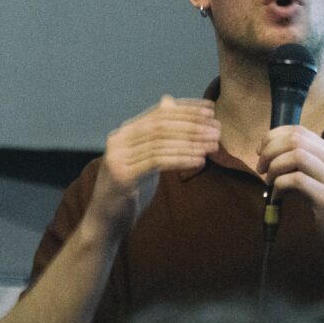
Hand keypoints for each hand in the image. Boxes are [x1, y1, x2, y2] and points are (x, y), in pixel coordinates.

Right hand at [89, 96, 218, 229]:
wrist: (107, 222)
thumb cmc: (131, 190)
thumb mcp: (146, 158)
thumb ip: (157, 134)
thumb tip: (168, 100)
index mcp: (124, 133)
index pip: (158, 113)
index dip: (186, 109)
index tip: (211, 109)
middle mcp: (118, 141)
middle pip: (160, 126)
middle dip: (192, 125)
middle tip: (217, 129)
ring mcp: (117, 158)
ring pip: (160, 143)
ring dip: (191, 143)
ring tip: (213, 145)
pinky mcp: (122, 176)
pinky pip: (157, 162)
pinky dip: (180, 159)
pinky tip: (199, 161)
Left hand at [257, 126, 323, 251]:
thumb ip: (313, 167)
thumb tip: (278, 160)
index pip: (299, 131)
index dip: (274, 136)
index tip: (261, 150)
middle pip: (294, 140)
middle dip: (269, 150)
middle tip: (260, 167)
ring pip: (295, 156)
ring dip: (273, 167)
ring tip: (268, 182)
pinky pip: (295, 181)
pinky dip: (278, 187)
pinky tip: (277, 197)